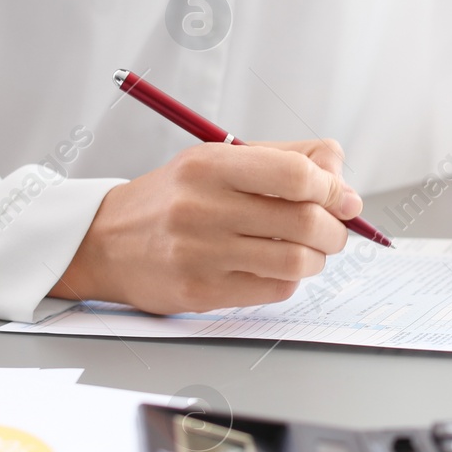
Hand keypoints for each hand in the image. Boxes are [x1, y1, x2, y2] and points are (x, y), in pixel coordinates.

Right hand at [50, 139, 358, 313]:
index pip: (295, 175)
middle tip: (335, 230)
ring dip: (316, 258)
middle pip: (303, 221)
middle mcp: (203, 208)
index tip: (344, 199)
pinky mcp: (201, 292)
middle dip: (335, 229)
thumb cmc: (175, 198)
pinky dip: (288, 280)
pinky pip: (274, 289)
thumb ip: (283, 159)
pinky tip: (275, 268)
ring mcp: (200, 254)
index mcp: (210, 165)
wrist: (106, 242)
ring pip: (295, 261)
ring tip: (308, 251)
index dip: (332, 189)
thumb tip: (340, 181)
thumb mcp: (219, 159)